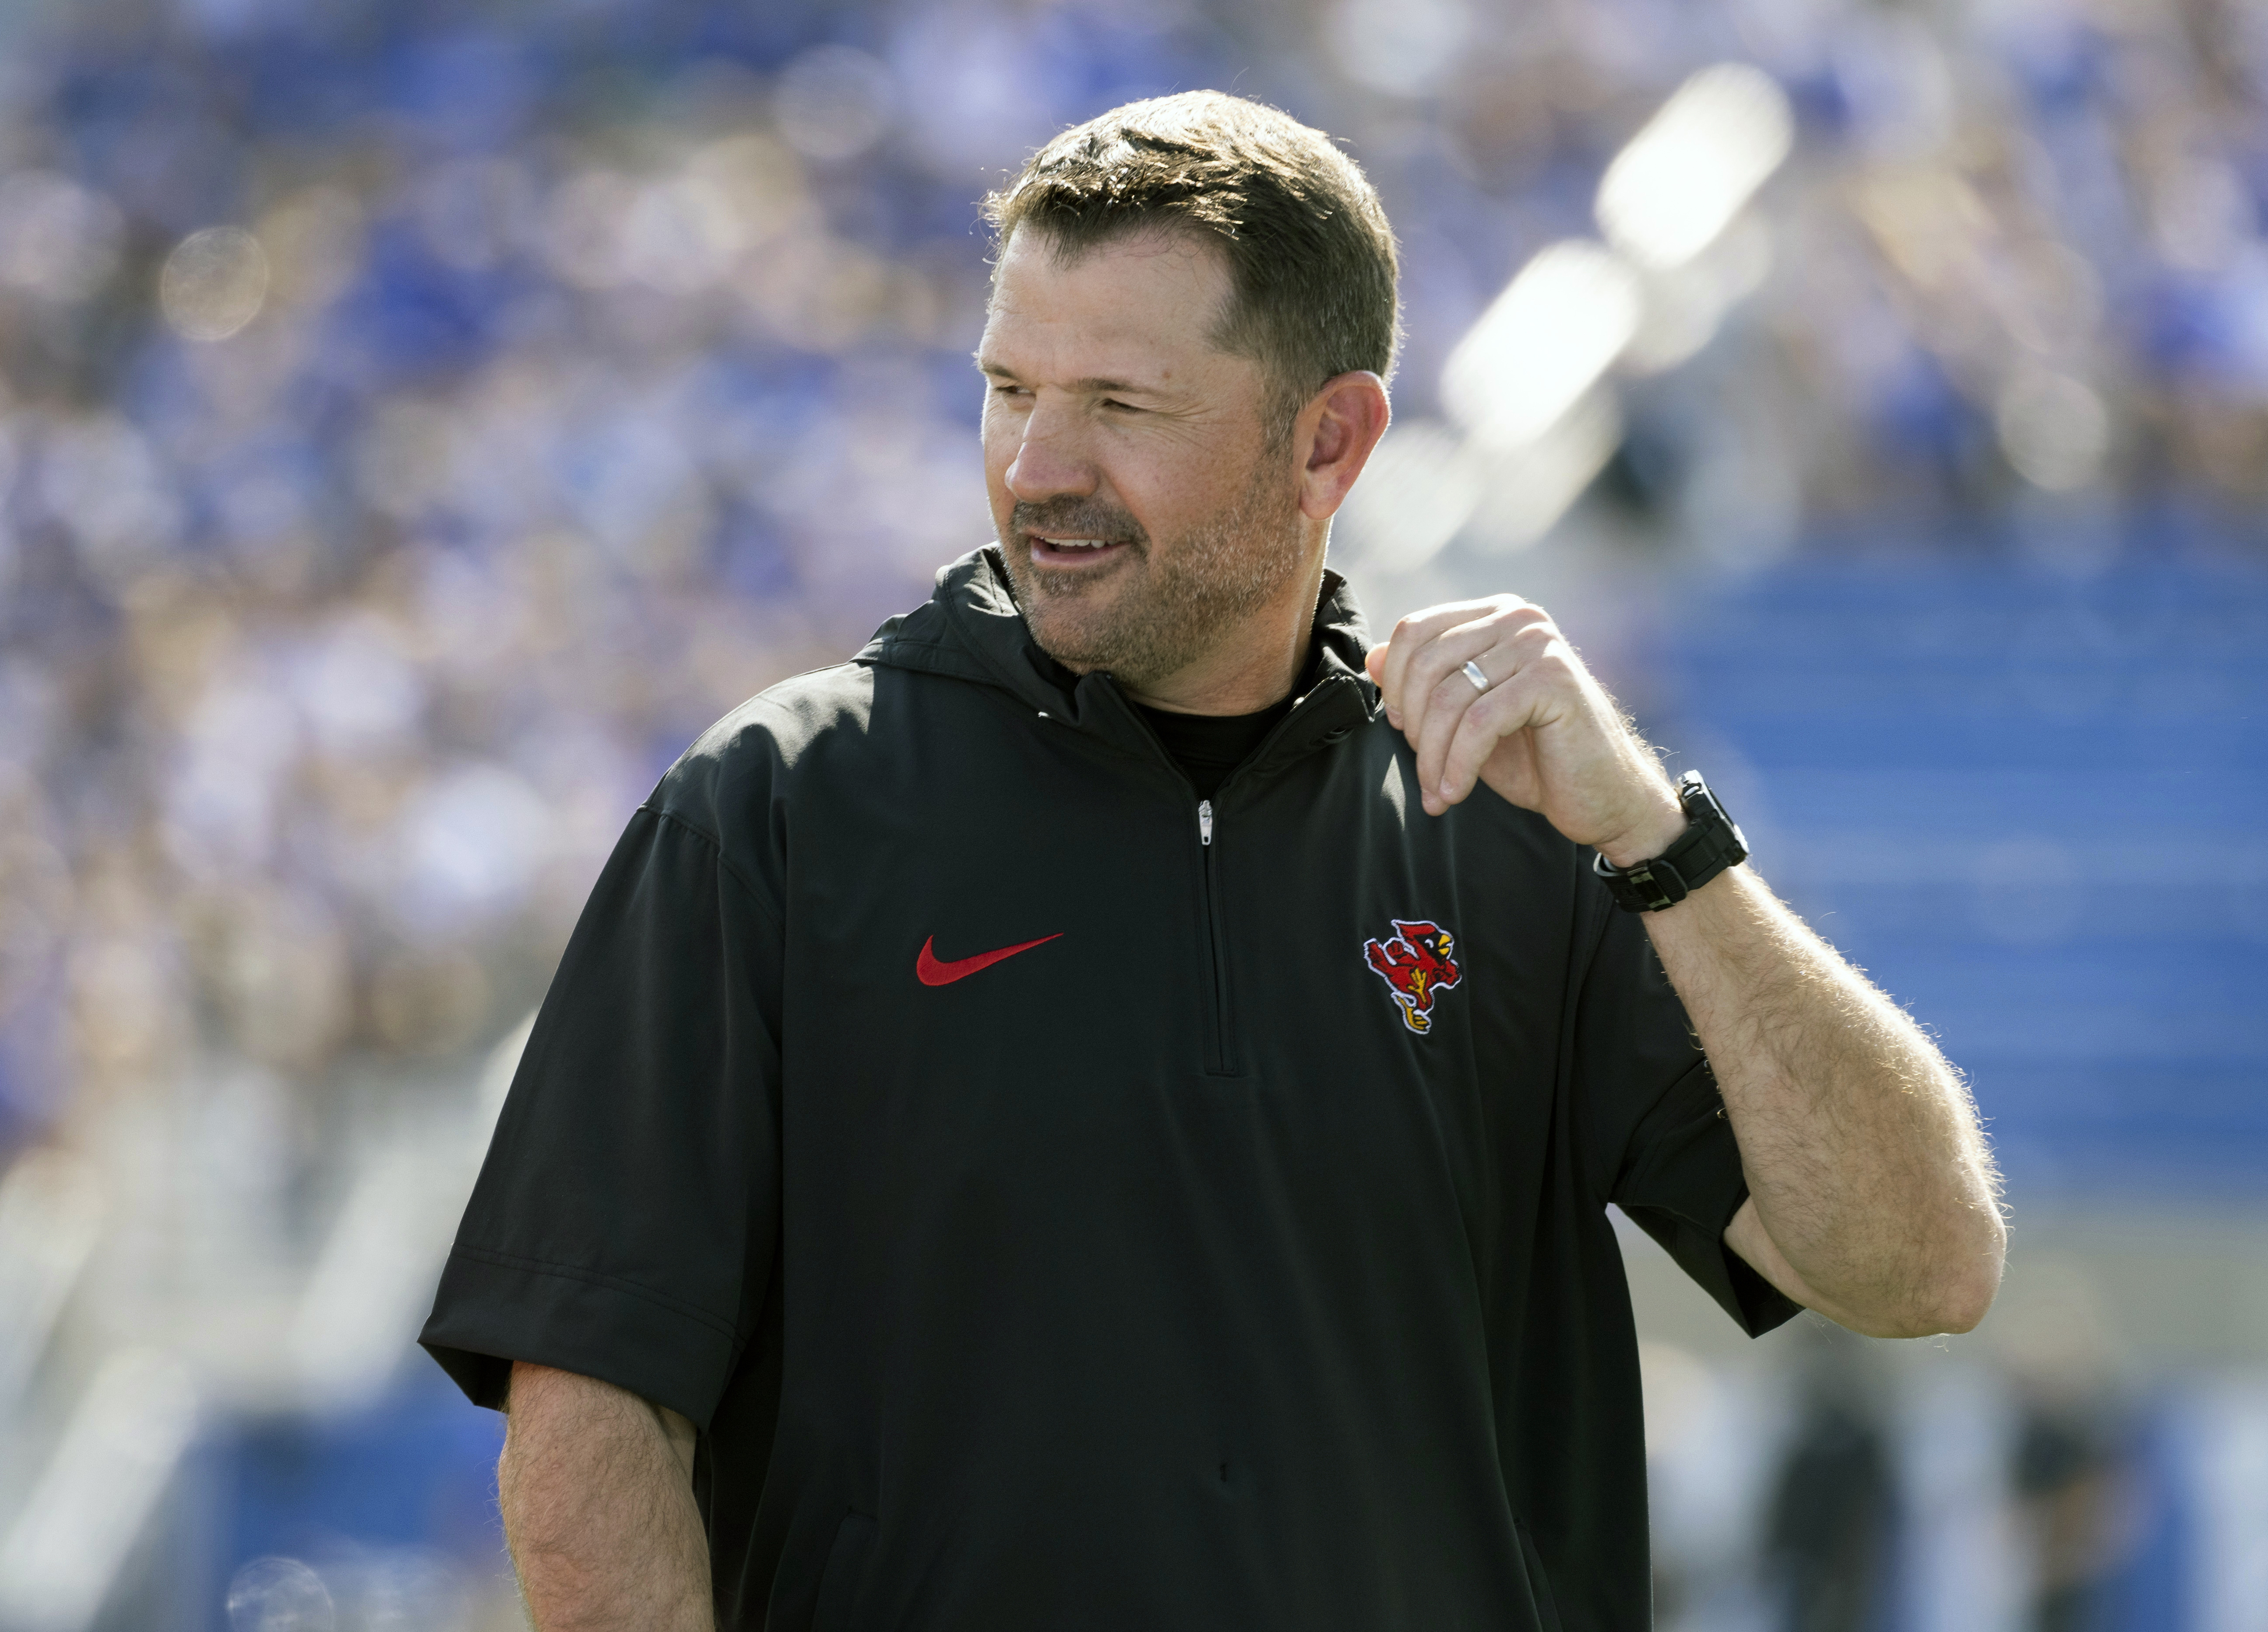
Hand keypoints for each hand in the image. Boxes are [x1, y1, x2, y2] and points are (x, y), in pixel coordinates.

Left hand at [1365, 595, 1683, 865]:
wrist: (1604, 797)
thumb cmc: (1535, 757)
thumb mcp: (1467, 718)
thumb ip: (1424, 685)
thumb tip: (1371, 658)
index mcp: (1495, 616)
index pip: (1414, 630)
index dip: (1394, 685)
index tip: (1400, 730)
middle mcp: (1518, 617)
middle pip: (1425, 662)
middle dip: (1411, 725)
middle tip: (1424, 770)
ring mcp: (1539, 644)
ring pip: (1448, 696)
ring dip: (1432, 755)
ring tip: (1438, 792)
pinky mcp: (1554, 680)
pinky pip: (1478, 722)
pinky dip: (1457, 764)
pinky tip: (1455, 794)